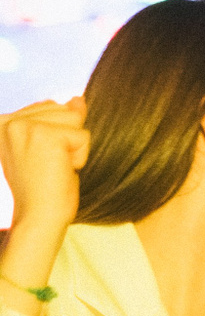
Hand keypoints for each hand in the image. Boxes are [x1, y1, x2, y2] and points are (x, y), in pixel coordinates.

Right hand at [0, 97, 86, 229]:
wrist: (39, 217)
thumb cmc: (44, 188)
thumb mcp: (48, 148)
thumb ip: (57, 121)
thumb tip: (78, 98)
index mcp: (2, 122)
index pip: (49, 106)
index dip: (57, 136)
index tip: (40, 161)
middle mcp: (7, 120)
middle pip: (63, 108)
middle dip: (67, 139)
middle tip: (49, 165)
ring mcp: (24, 126)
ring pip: (75, 119)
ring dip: (74, 147)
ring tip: (55, 167)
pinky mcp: (45, 135)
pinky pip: (84, 136)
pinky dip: (81, 156)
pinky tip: (61, 170)